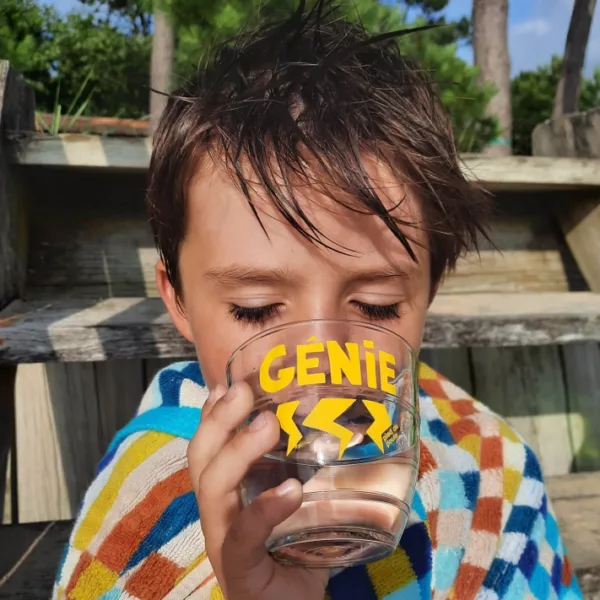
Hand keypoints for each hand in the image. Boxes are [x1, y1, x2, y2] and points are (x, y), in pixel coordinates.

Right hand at [187, 382, 328, 599]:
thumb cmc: (298, 557)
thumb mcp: (301, 505)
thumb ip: (308, 473)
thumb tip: (337, 430)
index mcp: (228, 495)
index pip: (208, 448)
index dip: (212, 415)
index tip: (227, 383)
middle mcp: (218, 513)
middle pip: (201, 459)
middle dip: (218, 420)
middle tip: (244, 390)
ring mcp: (223, 541)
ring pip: (213, 489)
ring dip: (237, 451)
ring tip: (267, 425)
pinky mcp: (239, 569)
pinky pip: (242, 535)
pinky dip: (264, 508)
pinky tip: (290, 491)